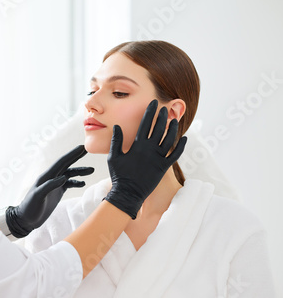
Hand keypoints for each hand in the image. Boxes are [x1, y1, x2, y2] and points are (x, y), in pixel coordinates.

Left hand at [6, 145, 93, 237]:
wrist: (27, 219)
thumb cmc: (30, 207)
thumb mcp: (38, 196)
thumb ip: (50, 186)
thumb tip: (64, 177)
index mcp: (46, 176)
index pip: (61, 162)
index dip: (72, 154)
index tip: (82, 147)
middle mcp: (51, 177)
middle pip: (66, 164)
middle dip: (77, 157)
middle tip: (87, 149)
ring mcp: (55, 184)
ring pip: (70, 174)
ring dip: (80, 171)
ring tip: (91, 170)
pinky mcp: (57, 192)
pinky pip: (69, 184)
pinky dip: (76, 182)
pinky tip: (83, 183)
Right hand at [104, 99, 186, 218]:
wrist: (128, 193)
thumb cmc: (119, 175)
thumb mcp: (113, 156)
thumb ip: (116, 140)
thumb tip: (117, 126)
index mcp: (137, 145)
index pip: (145, 124)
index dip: (150, 112)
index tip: (153, 103)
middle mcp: (149, 149)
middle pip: (159, 128)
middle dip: (162, 116)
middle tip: (164, 108)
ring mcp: (158, 158)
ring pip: (169, 139)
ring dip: (172, 128)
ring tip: (174, 119)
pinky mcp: (164, 167)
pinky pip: (175, 155)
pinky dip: (181, 146)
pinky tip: (185, 138)